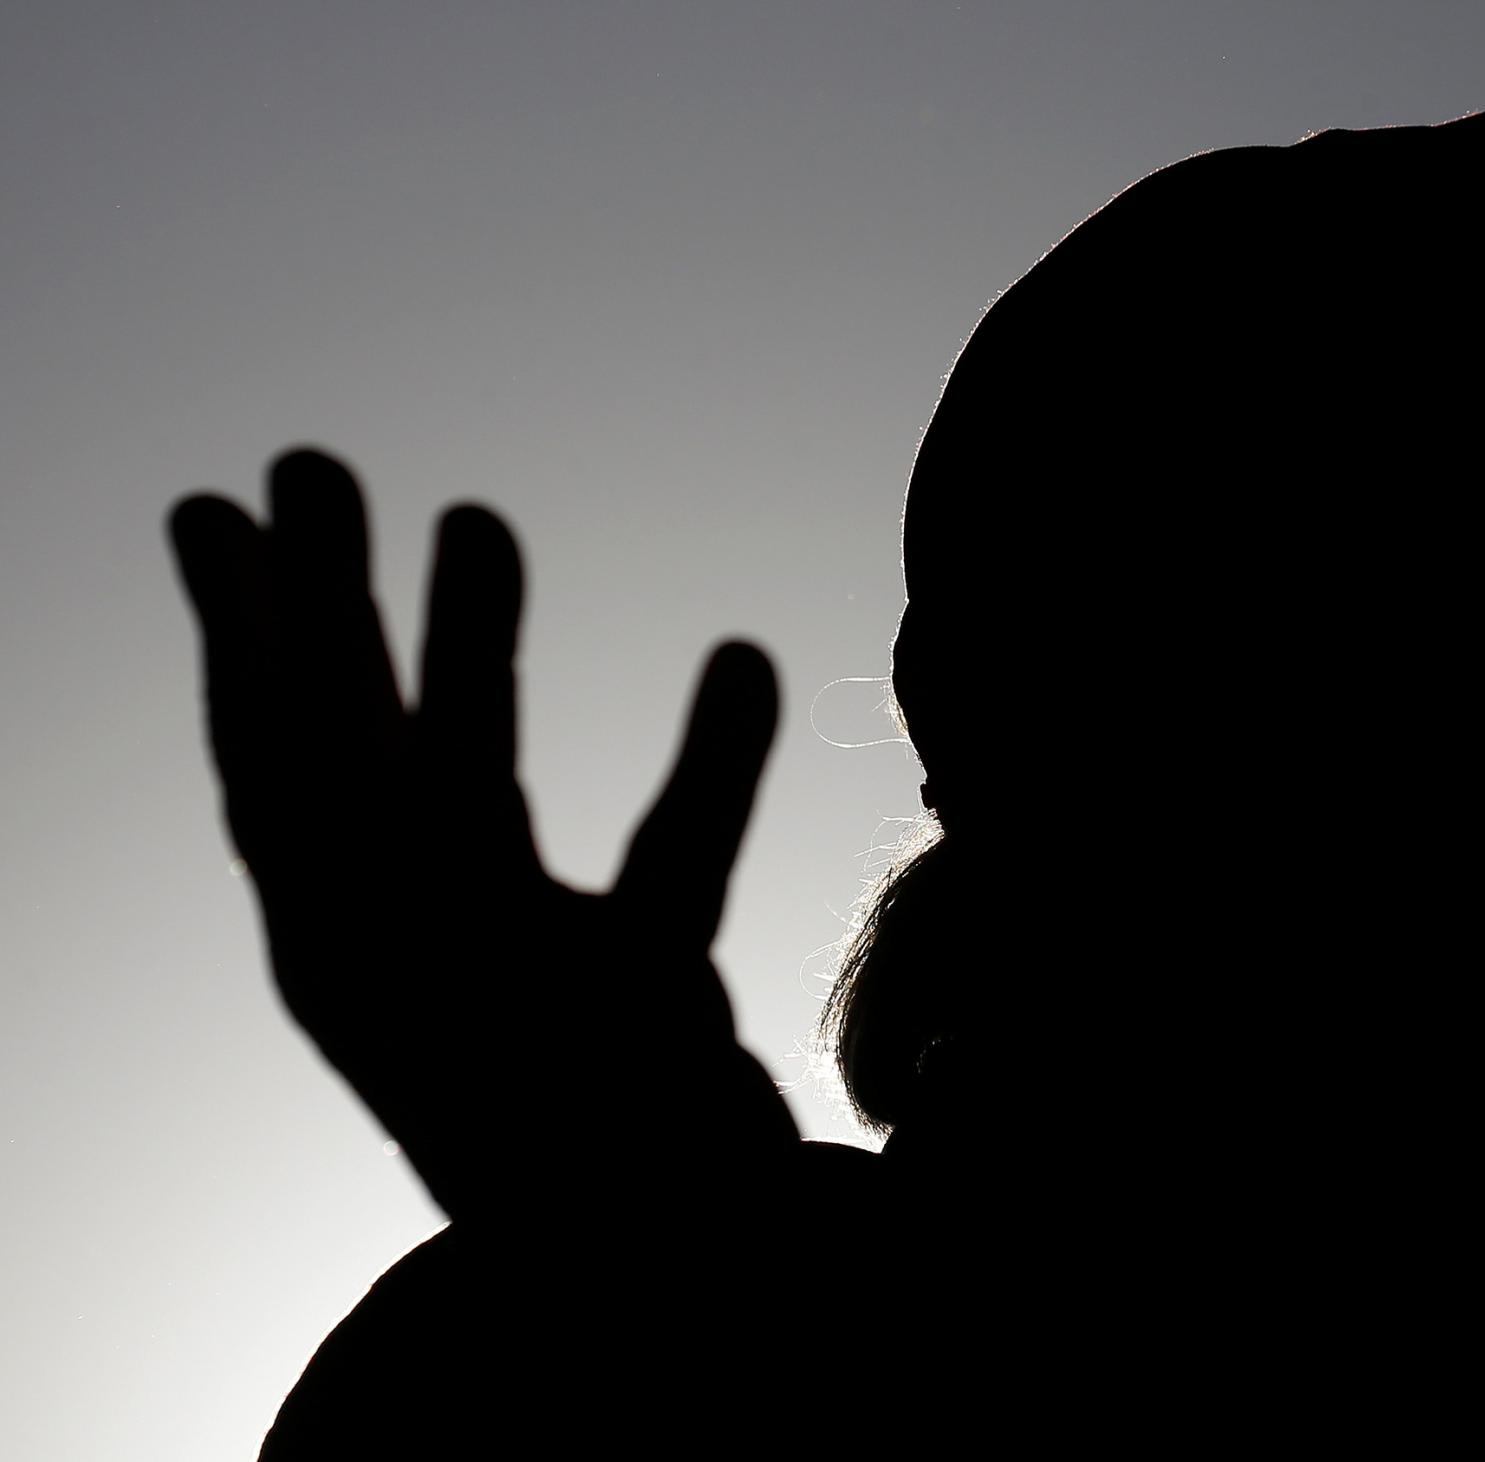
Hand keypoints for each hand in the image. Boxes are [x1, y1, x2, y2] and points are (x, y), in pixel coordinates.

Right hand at [170, 449, 795, 1217]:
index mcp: (341, 949)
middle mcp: (403, 972)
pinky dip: (711, 766)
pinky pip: (676, 876)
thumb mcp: (412, 906)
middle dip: (314, 622)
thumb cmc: (514, 1044)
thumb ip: (363, 769)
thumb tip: (317, 620)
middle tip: (306, 463)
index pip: (271, 779)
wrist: (621, 1230)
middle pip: (338, 776)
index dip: (239, 647)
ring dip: (469, 661)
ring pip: (470, 810)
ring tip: (476, 514)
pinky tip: (740, 654)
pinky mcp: (642, 1022)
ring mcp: (514, 1001)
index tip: (216, 509)